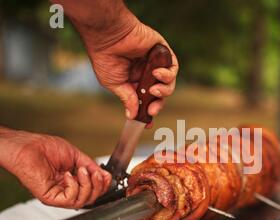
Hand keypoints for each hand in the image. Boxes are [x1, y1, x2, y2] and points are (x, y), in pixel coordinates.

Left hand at [0, 131, 111, 208]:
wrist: (27, 146)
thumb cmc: (44, 148)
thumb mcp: (76, 156)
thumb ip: (91, 167)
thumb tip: (105, 175)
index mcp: (71, 182)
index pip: (93, 191)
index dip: (102, 185)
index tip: (106, 175)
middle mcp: (65, 191)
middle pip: (91, 199)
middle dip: (98, 186)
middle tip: (95, 173)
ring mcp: (58, 196)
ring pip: (83, 201)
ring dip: (87, 185)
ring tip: (80, 171)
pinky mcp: (50, 198)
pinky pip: (70, 199)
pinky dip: (74, 186)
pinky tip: (68, 175)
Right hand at [69, 3, 178, 120]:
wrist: (108, 36)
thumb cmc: (106, 58)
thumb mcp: (115, 84)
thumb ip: (127, 99)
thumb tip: (132, 116)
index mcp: (135, 81)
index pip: (147, 100)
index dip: (149, 111)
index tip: (148, 123)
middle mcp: (146, 73)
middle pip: (160, 94)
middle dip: (158, 104)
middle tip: (152, 109)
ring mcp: (156, 63)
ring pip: (168, 83)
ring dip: (164, 90)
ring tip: (153, 89)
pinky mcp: (163, 52)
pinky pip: (173, 67)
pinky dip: (168, 74)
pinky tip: (156, 73)